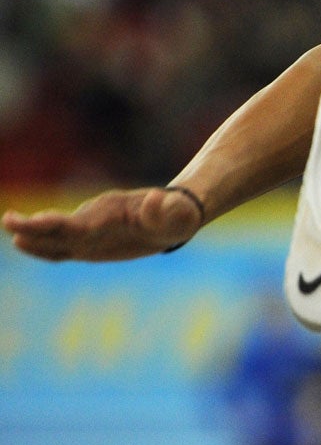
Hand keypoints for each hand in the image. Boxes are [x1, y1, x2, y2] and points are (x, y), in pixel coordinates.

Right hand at [3, 187, 203, 261]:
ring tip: (12, 232)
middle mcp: (95, 217)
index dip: (63, 224)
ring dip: (33, 235)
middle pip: (61, 225)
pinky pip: (61, 245)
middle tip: (10, 221)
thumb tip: (159, 198)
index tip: (42, 222)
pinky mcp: (88, 241)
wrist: (173, 213)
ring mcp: (89, 228)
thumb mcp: (179, 215)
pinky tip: (23, 244)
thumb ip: (168, 209)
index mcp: (113, 212)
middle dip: (36, 227)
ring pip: (56, 235)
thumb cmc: (177, 216)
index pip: (83, 222)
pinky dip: (43, 246)